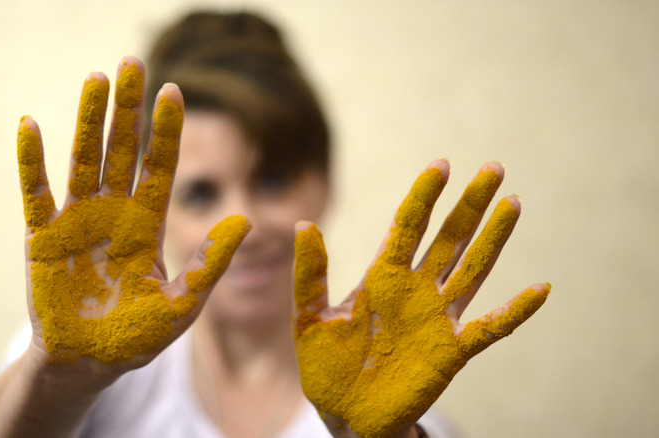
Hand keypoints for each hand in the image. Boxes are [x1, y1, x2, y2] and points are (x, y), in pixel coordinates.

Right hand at [17, 57, 249, 375]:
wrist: (87, 365)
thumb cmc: (136, 338)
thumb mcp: (183, 304)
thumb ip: (211, 263)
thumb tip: (247, 222)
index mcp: (147, 225)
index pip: (160, 167)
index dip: (166, 131)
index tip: (174, 92)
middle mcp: (114, 213)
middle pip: (123, 150)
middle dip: (128, 108)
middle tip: (133, 62)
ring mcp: (77, 220)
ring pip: (84, 159)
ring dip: (87, 119)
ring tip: (95, 78)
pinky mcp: (42, 236)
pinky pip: (35, 191)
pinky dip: (32, 160)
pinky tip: (32, 125)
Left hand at [292, 160, 548, 437]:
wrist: (345, 415)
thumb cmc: (326, 366)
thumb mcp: (308, 317)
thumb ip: (310, 273)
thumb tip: (304, 224)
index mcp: (381, 277)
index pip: (407, 226)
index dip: (424, 197)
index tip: (441, 165)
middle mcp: (414, 290)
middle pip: (448, 238)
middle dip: (469, 204)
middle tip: (493, 169)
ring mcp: (436, 318)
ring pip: (473, 270)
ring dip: (494, 238)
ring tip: (513, 203)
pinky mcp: (451, 351)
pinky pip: (490, 328)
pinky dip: (515, 311)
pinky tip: (540, 288)